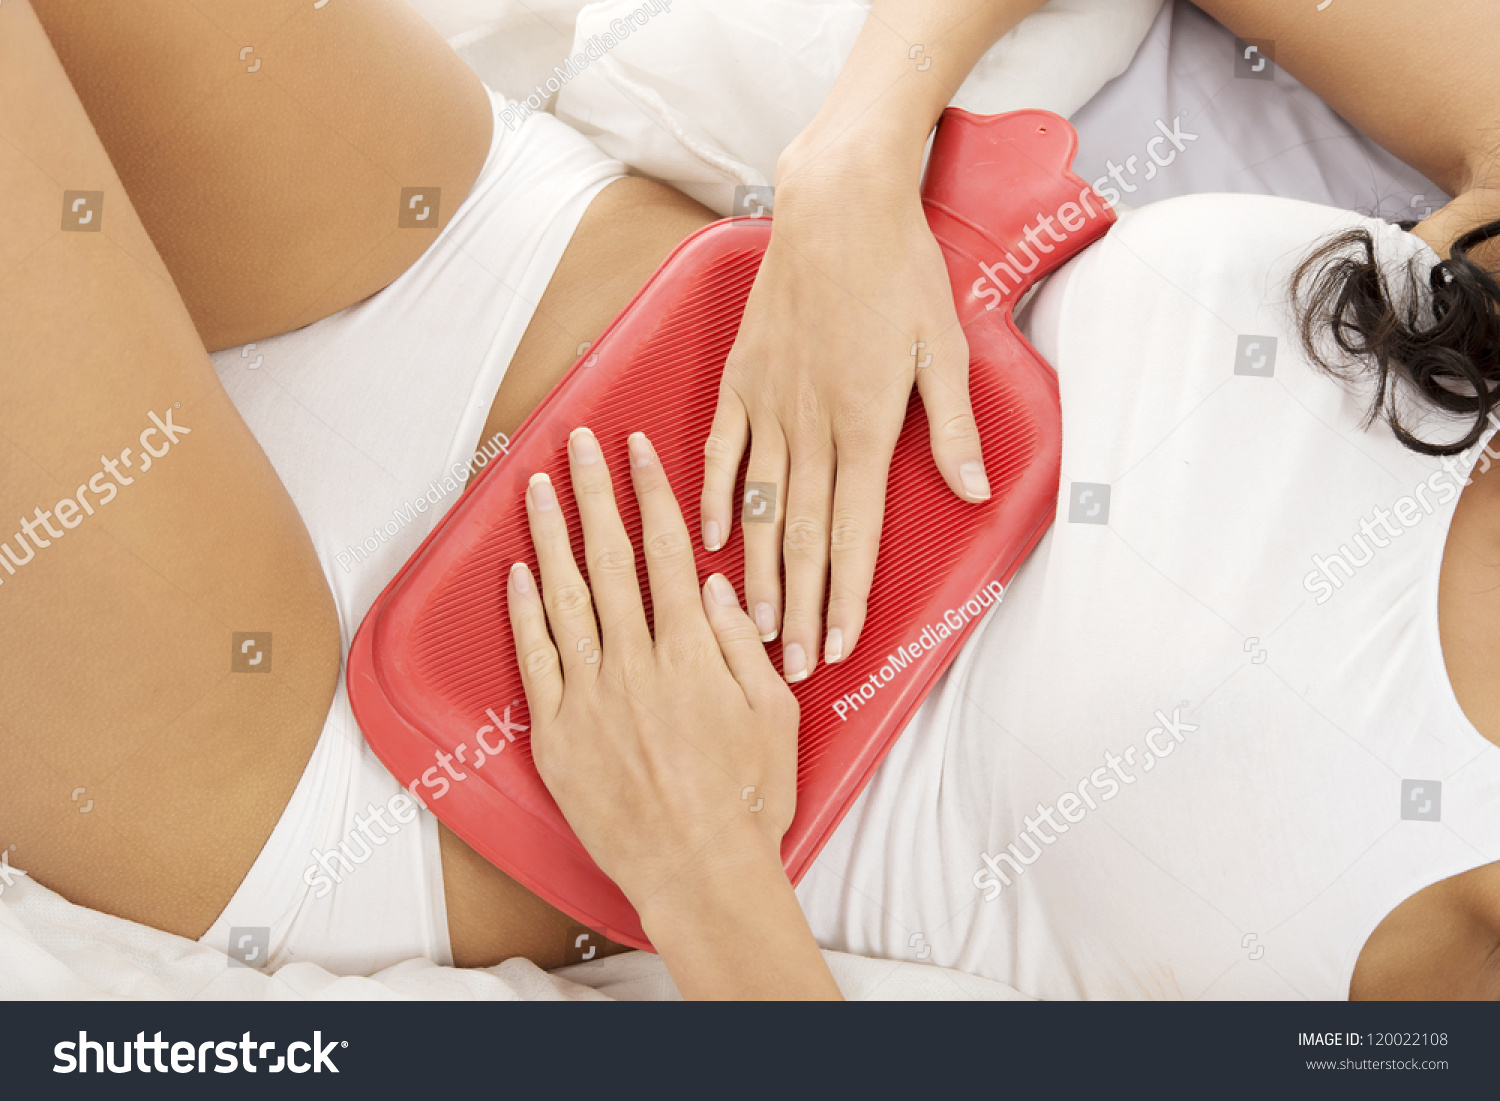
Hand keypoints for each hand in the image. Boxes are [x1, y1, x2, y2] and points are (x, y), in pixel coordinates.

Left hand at [507, 427, 839, 997]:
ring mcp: (590, 695)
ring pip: (564, 595)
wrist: (697, 870)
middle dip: (593, 490)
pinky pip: (534, 657)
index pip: (665, 550)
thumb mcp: (773, 714)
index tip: (637, 449)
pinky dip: (524, 611)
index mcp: (691, 652)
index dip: (649, 492)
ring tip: (536, 485)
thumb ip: (740, 642)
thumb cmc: (748, 798)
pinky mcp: (557, 731)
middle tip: (578, 442)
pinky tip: (518, 572)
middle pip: (609, 556)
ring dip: (549, 534)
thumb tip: (709, 584)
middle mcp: (634, 661)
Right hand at [701, 136, 989, 684]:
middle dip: (801, 607)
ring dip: (759, 571)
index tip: (841, 646)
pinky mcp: (740, 378)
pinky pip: (721, 449)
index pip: (856, 531)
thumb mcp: (944, 346)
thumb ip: (950, 425)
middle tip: (792, 666)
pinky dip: (716, 496)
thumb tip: (971, 490)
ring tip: (753, 626)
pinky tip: (712, 538)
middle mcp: (811, 424)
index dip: (849, 595)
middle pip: (806, 535)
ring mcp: (769, 402)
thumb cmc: (900, 271)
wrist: (837, 204)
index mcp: (865, 424)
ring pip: (761, 506)